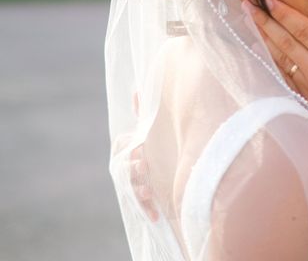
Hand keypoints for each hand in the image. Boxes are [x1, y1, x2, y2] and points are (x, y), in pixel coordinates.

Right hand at [128, 92, 158, 221]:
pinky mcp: (147, 197)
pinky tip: (156, 214)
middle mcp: (132, 164)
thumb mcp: (159, 129)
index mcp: (133, 146)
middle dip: (132, 167)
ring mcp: (138, 181)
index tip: (140, 144)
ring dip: (138, 190)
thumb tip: (139, 92)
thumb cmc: (168, 145)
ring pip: (131, 187)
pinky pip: (142, 205)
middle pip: (124, 168)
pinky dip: (147, 210)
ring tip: (148, 191)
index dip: (129, 146)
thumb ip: (147, 113)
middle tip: (144, 163)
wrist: (185, 173)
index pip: (122, 146)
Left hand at [247, 0, 307, 146]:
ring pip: (280, 59)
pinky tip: (260, 47)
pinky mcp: (304, 99)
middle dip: (266, 21)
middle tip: (250, 3)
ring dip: (264, 38)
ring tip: (250, 20)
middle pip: (286, 43)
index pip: (305, 31)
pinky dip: (270, 59)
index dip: (285, 13)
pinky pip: (283, 75)